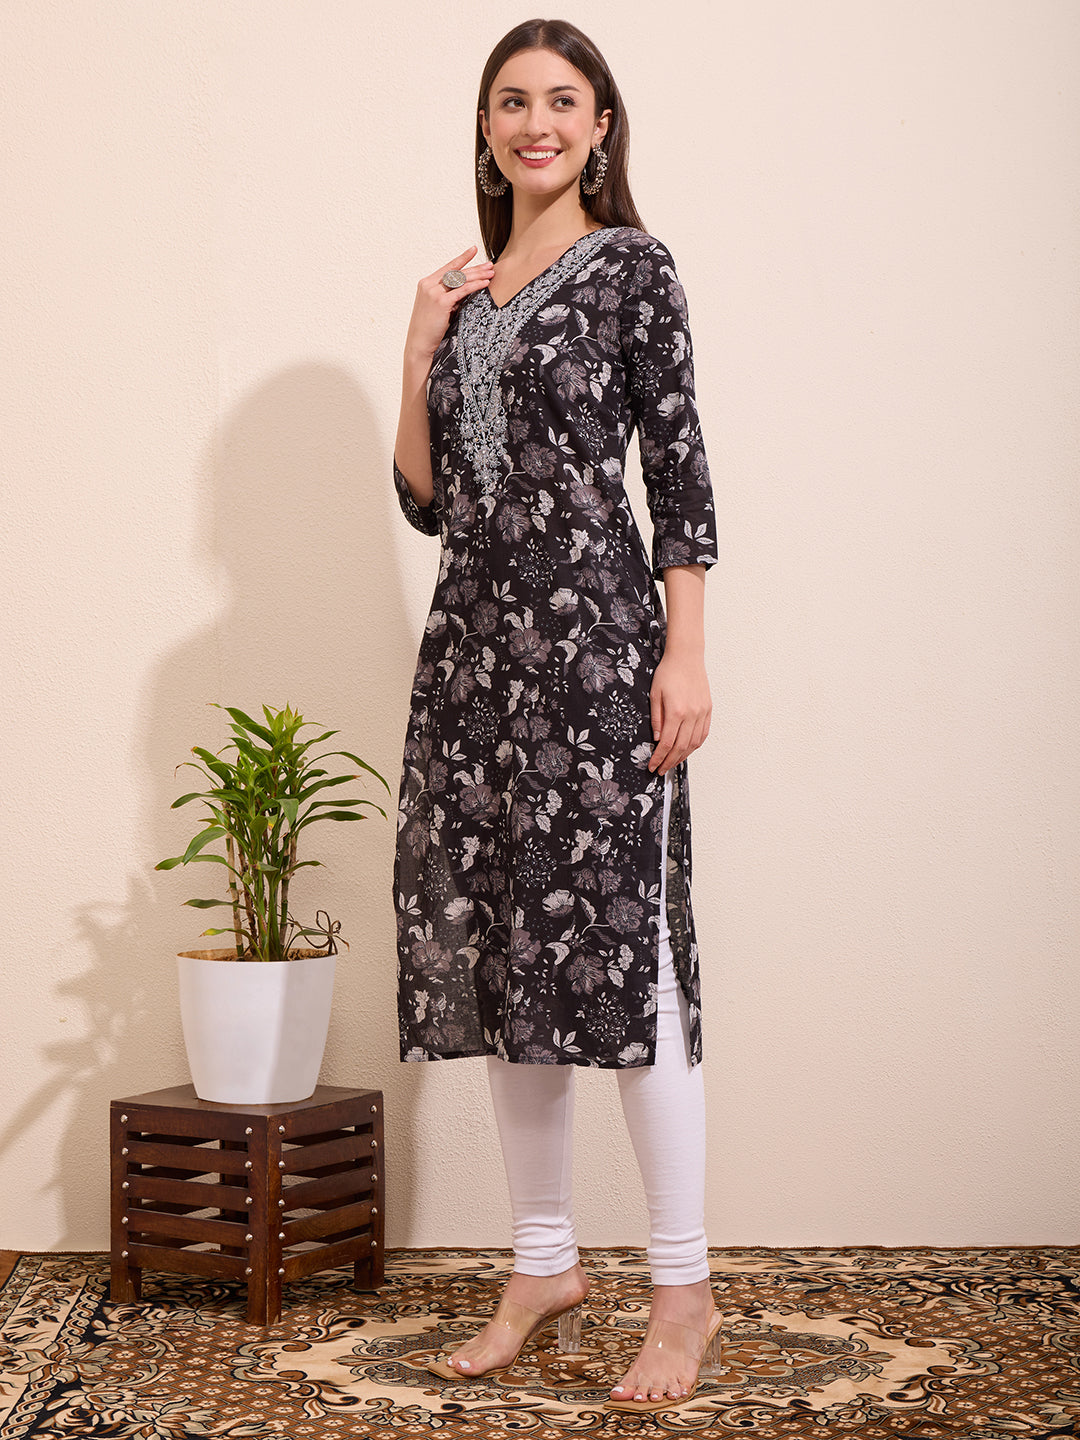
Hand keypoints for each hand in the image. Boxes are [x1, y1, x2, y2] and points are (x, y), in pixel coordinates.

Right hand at [404, 245, 493, 362]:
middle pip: (457, 272)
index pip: (448, 267)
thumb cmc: (430, 329)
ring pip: (460, 280)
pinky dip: (475, 286)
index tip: (474, 250)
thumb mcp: (438, 308)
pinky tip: (485, 284)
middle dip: (475, 268)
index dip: (462, 258)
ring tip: (491, 274)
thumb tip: (466, 291)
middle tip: (490, 265)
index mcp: (426, 283)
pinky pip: (462, 291)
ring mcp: (434, 292)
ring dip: (478, 275)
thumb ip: (449, 297)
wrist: (419, 343)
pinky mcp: (441, 302)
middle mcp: (429, 285)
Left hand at [648, 648, 710, 774]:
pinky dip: (695, 745)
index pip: (666, 743)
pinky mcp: (708, 710)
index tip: (653, 766)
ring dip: (682, 756)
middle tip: (661, 770)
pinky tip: (687, 750)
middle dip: (669, 761)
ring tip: (672, 763)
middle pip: (680, 747)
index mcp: (676, 711)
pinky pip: (703, 734)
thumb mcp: (655, 694)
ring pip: (694, 743)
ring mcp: (702, 713)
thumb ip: (656, 718)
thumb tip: (656, 738)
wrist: (687, 657)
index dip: (659, 757)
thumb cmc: (668, 672)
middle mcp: (691, 714)